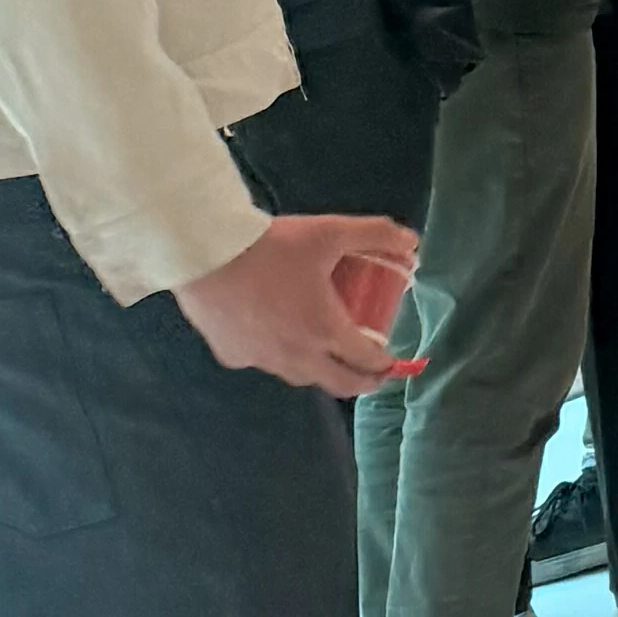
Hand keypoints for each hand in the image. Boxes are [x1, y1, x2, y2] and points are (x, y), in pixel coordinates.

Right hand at [175, 214, 421, 398]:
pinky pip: (263, 361)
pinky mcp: (232, 355)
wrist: (205, 253)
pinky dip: (276, 354)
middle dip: (361, 382)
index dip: (384, 364)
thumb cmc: (272, 246)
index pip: (366, 361)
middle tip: (371, 376)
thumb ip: (374, 235)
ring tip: (326, 355)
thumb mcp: (330, 232)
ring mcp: (262, 360)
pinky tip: (274, 336)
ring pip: (300, 376)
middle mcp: (297, 356)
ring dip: (320, 370)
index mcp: (326, 331)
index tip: (391, 363)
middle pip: (338, 384)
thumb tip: (412, 242)